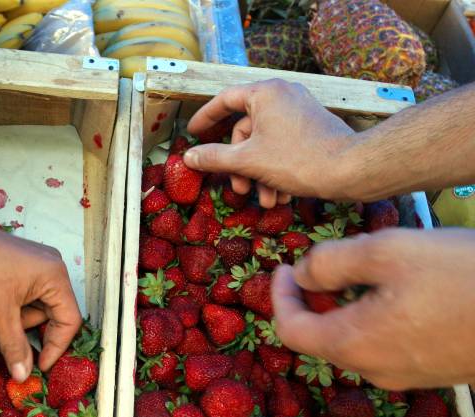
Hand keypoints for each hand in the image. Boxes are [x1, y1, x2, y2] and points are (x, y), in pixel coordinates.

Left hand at [0, 224, 81, 382]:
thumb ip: (15, 346)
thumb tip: (23, 376)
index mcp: (56, 277)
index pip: (70, 320)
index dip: (56, 346)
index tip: (39, 366)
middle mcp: (53, 270)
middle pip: (52, 314)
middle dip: (28, 330)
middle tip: (6, 341)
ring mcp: (38, 266)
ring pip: (36, 307)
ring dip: (16, 321)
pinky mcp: (24, 267)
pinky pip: (26, 296)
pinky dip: (12, 309)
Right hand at [183, 79, 356, 207]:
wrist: (350, 169)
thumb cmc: (296, 159)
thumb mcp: (247, 161)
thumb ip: (214, 158)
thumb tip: (189, 156)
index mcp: (264, 93)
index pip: (225, 100)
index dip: (205, 117)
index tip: (193, 132)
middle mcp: (282, 95)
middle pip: (246, 130)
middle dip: (240, 166)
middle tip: (240, 189)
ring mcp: (299, 111)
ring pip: (264, 143)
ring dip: (259, 175)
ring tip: (266, 200)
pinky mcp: (312, 127)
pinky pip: (283, 146)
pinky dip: (277, 170)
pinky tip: (281, 196)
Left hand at [271, 228, 474, 389]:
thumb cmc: (460, 274)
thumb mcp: (386, 251)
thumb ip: (331, 263)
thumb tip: (303, 274)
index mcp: (352, 344)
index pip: (290, 329)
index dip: (279, 296)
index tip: (283, 267)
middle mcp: (374, 370)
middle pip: (321, 338)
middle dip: (313, 301)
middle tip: (320, 266)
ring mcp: (406, 376)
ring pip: (356, 342)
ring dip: (345, 309)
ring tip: (362, 271)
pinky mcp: (434, 371)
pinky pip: (388, 346)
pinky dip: (375, 319)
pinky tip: (400, 291)